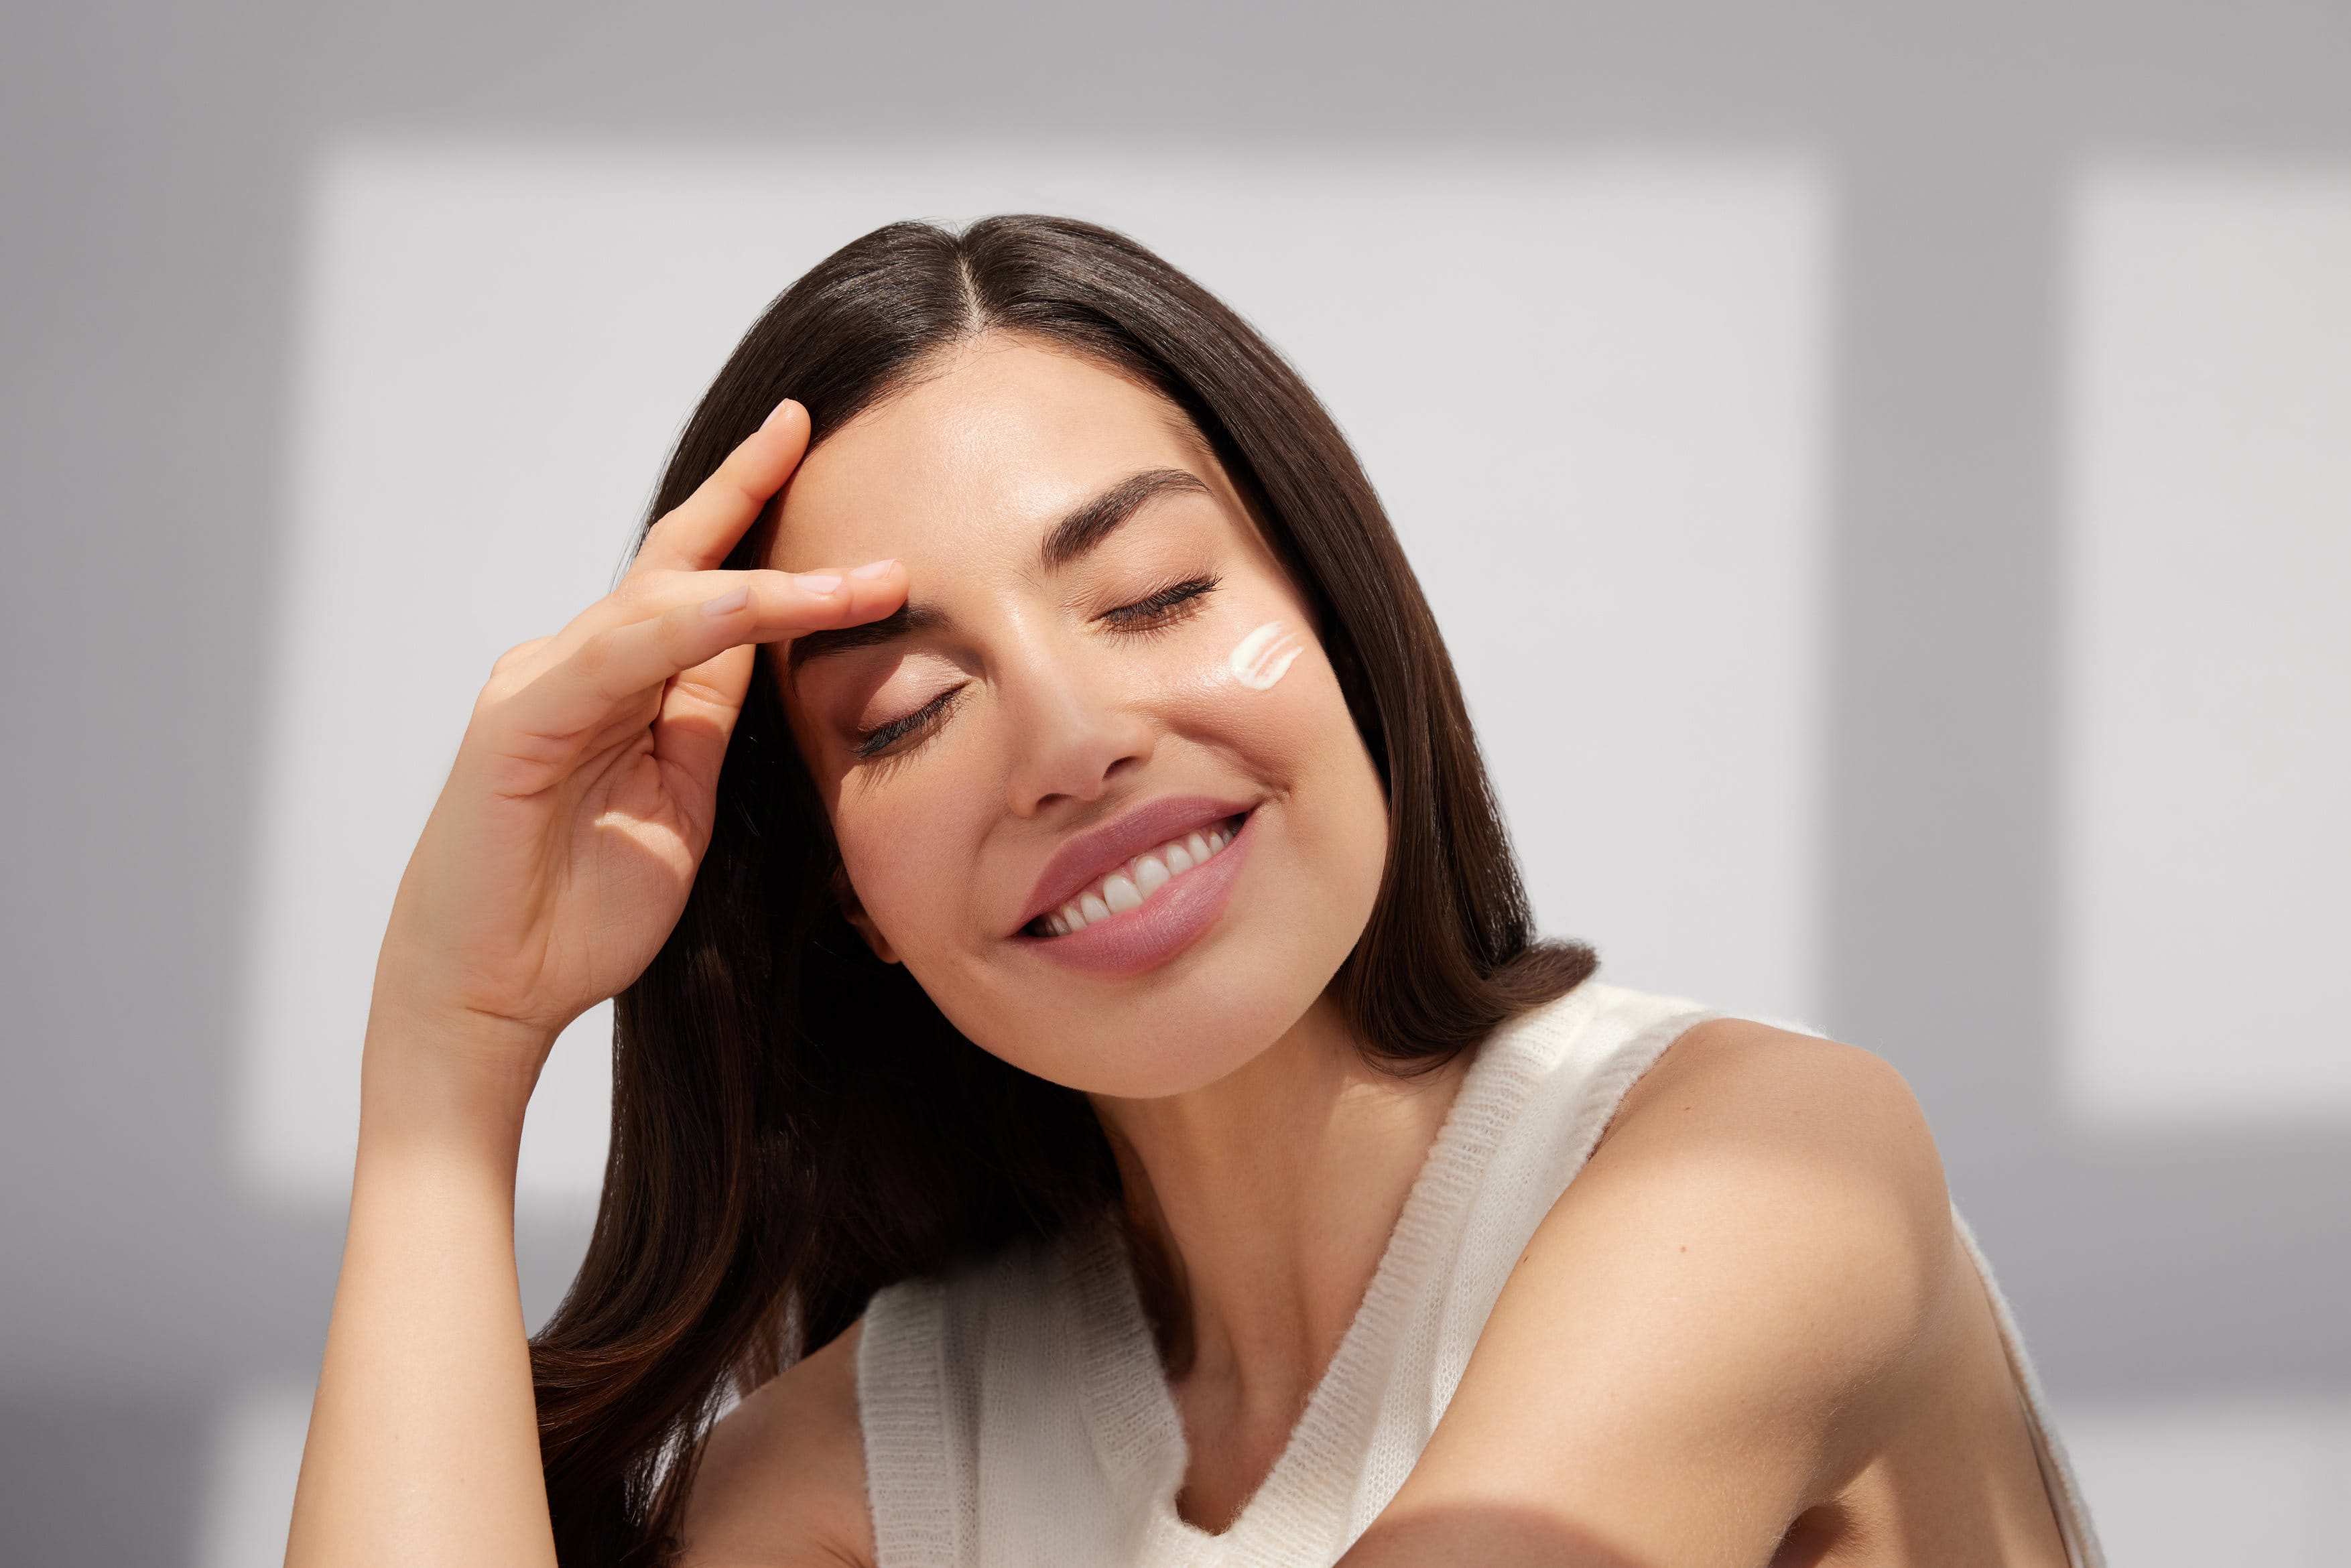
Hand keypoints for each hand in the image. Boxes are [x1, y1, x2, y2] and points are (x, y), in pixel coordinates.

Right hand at [367, 399, 903, 1116]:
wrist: (491, 995)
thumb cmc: (578, 913)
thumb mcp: (681, 805)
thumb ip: (708, 723)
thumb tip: (770, 651)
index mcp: (618, 687)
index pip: (695, 584)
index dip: (747, 513)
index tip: (804, 447)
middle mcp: (575, 667)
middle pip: (675, 564)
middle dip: (743, 492)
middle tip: (805, 424)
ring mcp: (542, 684)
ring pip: (663, 604)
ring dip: (768, 584)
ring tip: (863, 580)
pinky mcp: (519, 721)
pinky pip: (620, 655)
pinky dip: (692, 626)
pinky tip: (757, 606)